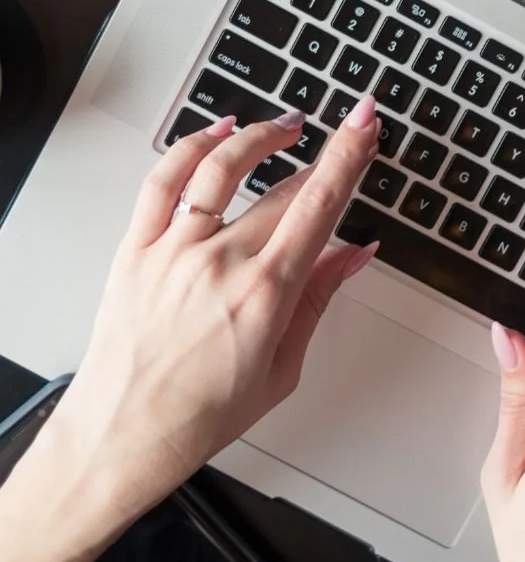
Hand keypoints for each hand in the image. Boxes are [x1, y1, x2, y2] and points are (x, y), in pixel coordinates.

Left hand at [0, 97, 382, 561]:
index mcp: (265, 293)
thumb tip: (354, 253)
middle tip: (347, 134)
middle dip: (325, 154)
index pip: (320, 204)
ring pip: (223, 166)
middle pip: (284, 187)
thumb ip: (320, 298)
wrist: (123, 436)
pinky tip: (217, 132)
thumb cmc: (201, 414)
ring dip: (262, 136)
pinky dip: (192, 146)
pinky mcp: (138, 249)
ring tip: (287, 126)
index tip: (365, 124)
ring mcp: (175, 250)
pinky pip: (164, 181)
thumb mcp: (283, 367)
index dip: (349, 155)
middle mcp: (221, 263)